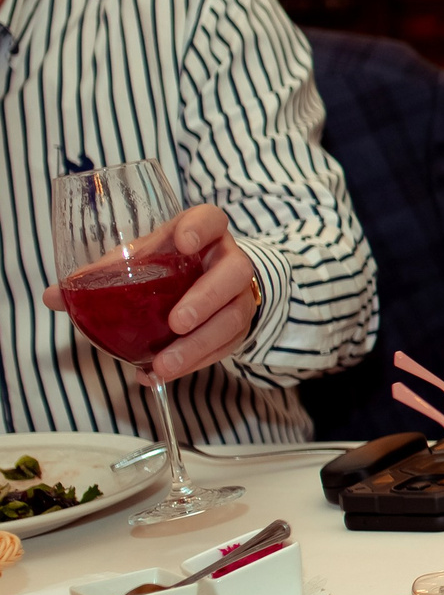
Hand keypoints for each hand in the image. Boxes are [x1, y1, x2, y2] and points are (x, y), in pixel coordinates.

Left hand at [44, 205, 261, 383]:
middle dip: (206, 299)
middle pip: (234, 273)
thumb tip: (53, 296)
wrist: (209, 283)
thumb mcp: (139, 260)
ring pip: (233, 317)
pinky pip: (226, 347)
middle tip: (176, 323)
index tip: (183, 242)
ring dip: (199, 344)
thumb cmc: (169, 265)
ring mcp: (239, 295)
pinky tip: (159, 375)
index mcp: (202, 235)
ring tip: (164, 365)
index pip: (211, 220)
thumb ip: (101, 275)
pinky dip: (194, 364)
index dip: (201, 229)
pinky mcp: (240, 327)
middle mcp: (227, 261)